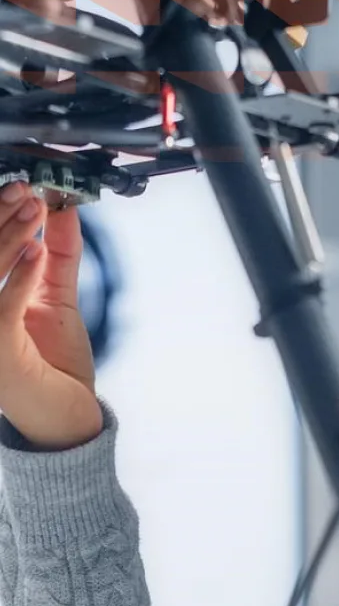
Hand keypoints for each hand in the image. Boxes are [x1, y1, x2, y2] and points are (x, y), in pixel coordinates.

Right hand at [0, 182, 101, 448]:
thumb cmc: (54, 364)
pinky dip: (20, 277)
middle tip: (25, 190)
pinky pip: (2, 309)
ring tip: (33, 209)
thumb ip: (57, 255)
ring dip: (9, 238)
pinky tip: (36, 251)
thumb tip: (62, 209)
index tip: (20, 188)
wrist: (65, 417)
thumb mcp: (56, 297)